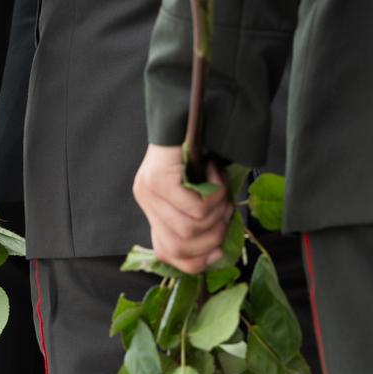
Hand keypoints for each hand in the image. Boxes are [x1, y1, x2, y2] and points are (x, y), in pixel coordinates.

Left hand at [132, 144, 231, 274]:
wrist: (186, 112)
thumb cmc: (199, 153)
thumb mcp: (197, 193)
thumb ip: (199, 220)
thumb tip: (216, 253)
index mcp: (153, 210)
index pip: (168, 254)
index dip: (196, 262)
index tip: (218, 252)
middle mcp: (146, 203)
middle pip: (180, 248)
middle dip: (213, 238)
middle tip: (226, 212)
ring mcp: (149, 192)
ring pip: (191, 228)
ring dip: (218, 212)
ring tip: (221, 189)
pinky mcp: (159, 180)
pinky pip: (195, 206)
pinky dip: (215, 194)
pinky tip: (214, 174)